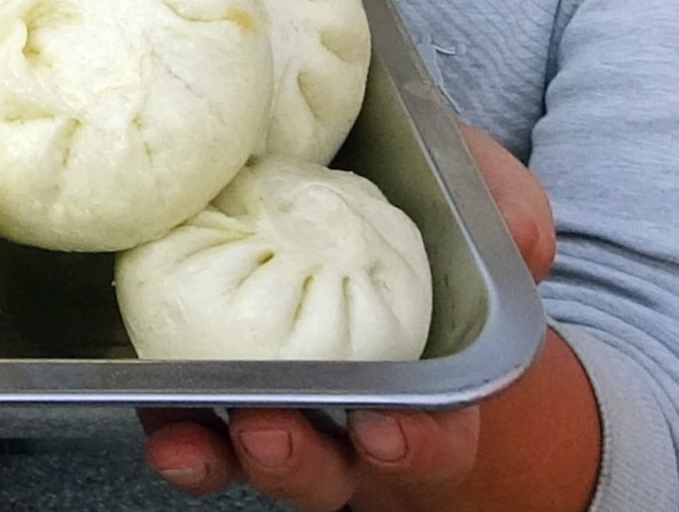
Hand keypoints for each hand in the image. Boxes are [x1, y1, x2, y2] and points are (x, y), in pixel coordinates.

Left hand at [140, 125, 557, 508]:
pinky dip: (172, 425)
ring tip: (185, 441)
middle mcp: (354, 426)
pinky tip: (155, 419)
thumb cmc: (428, 232)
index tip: (389, 433)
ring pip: (251, 459)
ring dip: (219, 456)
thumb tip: (523, 236)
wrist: (349, 223)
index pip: (435, 444)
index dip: (416, 447)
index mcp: (433, 398)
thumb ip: (507, 209)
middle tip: (268, 432)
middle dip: (299, 463)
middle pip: (330, 472)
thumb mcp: (473, 205)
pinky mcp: (214, 383)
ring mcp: (282, 413)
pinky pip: (190, 421)